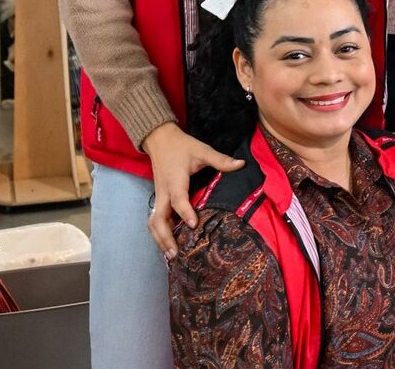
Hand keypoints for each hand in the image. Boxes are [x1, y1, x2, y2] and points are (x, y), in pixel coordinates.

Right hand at [142, 122, 244, 258]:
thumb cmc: (181, 146)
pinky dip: (160, 233)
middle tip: (176, 253)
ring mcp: (159, 197)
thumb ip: (220, 159)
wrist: (159, 139)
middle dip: (165, 237)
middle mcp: (163, 192)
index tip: (195, 225)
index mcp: (175, 180)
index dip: (185, 212)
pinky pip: (155, 219)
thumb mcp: (202, 150)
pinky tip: (168, 244)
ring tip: (171, 255)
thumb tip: (241, 164)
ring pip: (153, 222)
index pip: (178, 199)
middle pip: (158, 219)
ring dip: (160, 238)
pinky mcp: (159, 199)